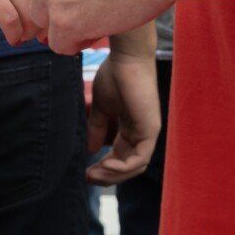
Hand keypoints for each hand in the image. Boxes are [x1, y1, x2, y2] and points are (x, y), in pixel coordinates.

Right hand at [86, 50, 161, 184]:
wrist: (126, 57)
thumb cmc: (114, 75)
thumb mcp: (100, 106)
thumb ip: (97, 127)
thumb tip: (89, 150)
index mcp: (129, 129)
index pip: (119, 157)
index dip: (102, 168)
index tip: (84, 171)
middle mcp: (140, 134)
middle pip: (126, 167)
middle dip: (106, 175)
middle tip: (87, 177)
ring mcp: (147, 133)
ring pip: (134, 167)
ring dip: (113, 175)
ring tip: (94, 173)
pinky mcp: (150, 130)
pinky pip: (140, 159)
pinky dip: (122, 167)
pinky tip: (104, 164)